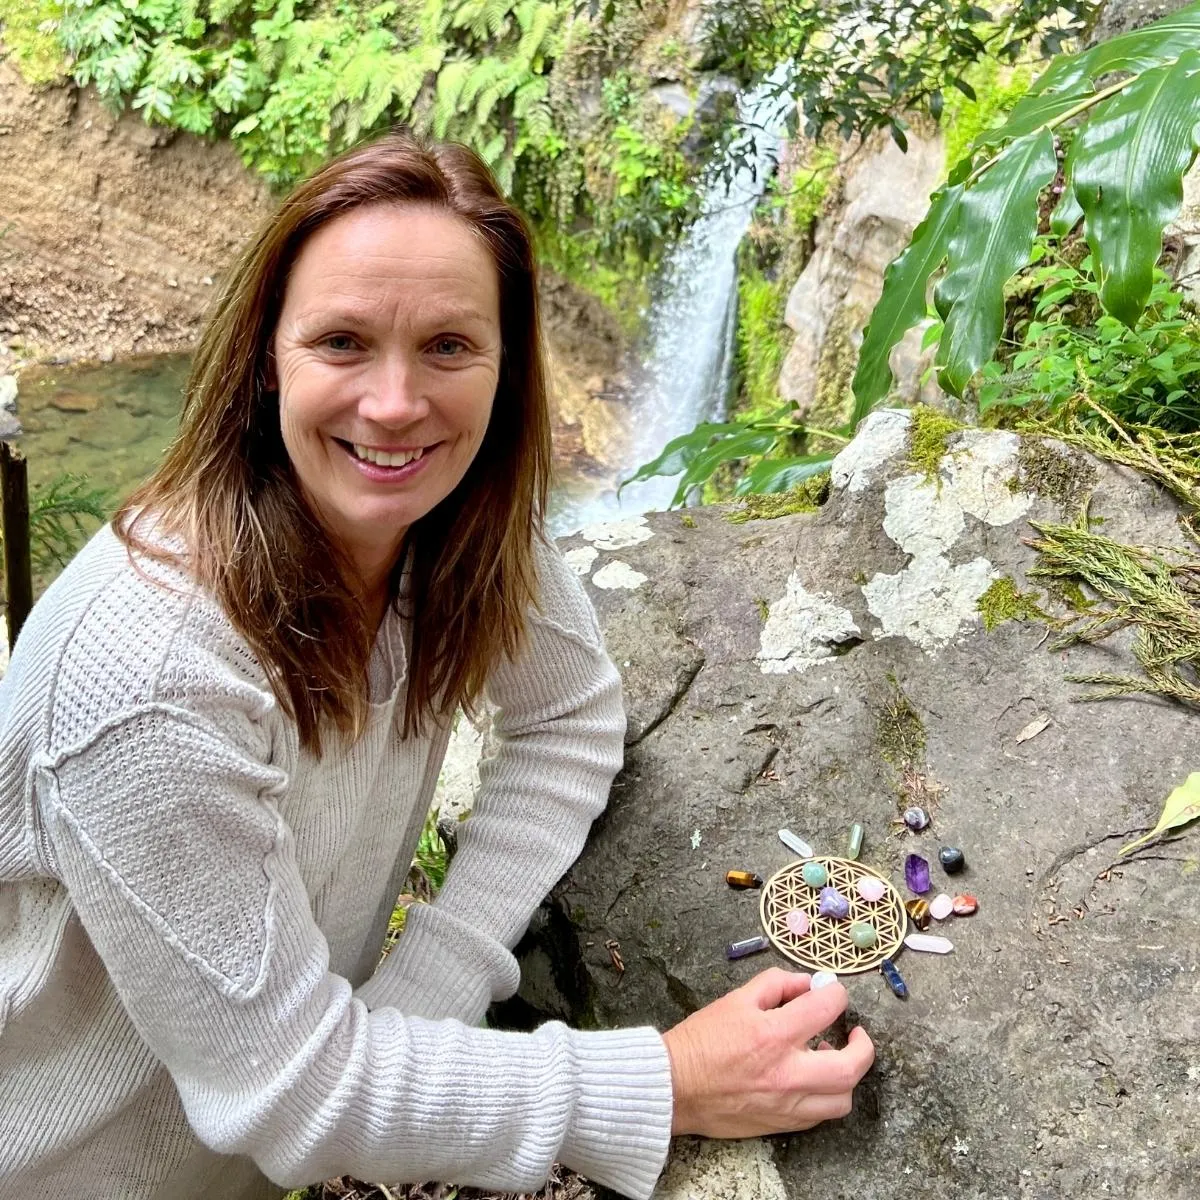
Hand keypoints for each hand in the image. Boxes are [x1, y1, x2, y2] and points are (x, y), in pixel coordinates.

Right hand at [661, 967, 874, 1137]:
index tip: (832, 993)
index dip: (836, 994)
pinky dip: (826, 1095)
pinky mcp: (781, 1124)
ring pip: (842, 1099)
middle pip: (851, 1066)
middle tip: (855, 1033)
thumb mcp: (735, 999)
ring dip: (846, 1075)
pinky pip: (820, 1115)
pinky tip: (813, 1079)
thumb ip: (775, 984)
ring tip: (832, 1058)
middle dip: (863, 1045)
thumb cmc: (701, 1040)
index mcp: (773, 1035)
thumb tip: (806, 984)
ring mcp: (787, 1104)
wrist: (675, 1085)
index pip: (826, 1008)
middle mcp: (787, 1073)